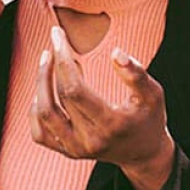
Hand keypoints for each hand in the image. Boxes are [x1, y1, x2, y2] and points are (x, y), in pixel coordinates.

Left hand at [31, 27, 174, 189]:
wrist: (144, 153)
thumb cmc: (149, 119)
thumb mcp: (153, 94)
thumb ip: (136, 74)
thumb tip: (116, 52)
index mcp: (111, 125)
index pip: (75, 90)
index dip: (63, 60)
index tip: (58, 36)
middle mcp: (90, 140)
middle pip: (57, 99)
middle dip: (51, 65)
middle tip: (54, 41)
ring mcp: (76, 149)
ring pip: (43, 115)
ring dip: (41, 84)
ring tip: (48, 61)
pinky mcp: (67, 151)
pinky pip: (39, 132)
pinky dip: (36, 109)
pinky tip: (44, 90)